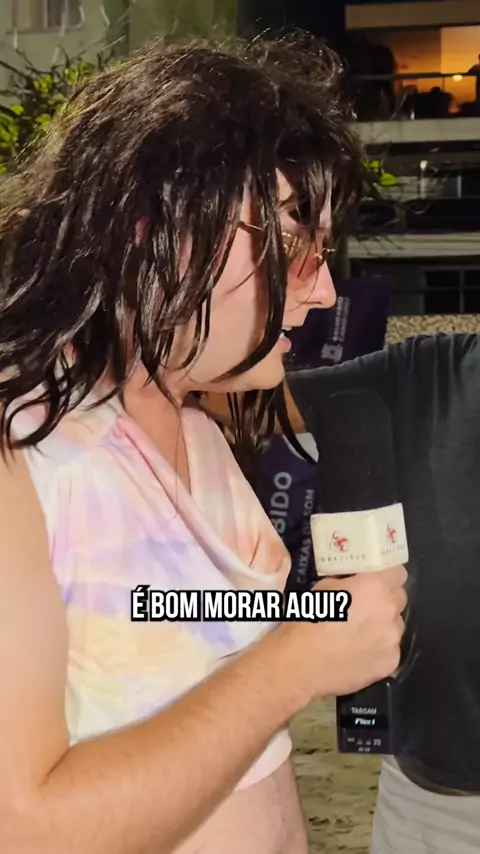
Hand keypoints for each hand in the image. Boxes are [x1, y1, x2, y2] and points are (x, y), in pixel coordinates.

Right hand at [272, 565, 406, 705]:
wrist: (300, 664)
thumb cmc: (307, 620)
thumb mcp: (323, 587)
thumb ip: (347, 583)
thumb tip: (353, 585)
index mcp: (375, 587)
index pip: (398, 573)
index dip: (388, 575)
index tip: (376, 580)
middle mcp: (390, 611)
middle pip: (399, 599)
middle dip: (385, 600)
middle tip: (365, 606)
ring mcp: (392, 639)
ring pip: (395, 625)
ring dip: (382, 625)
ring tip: (359, 634)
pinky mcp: (390, 663)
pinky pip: (390, 649)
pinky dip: (378, 649)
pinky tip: (358, 654)